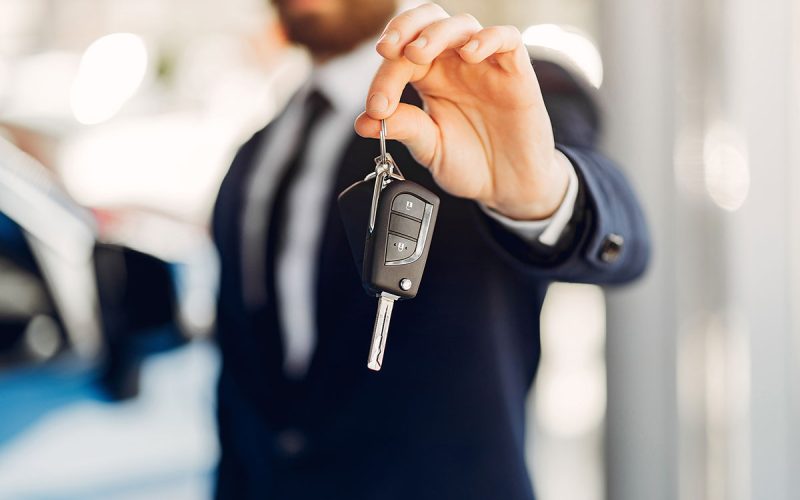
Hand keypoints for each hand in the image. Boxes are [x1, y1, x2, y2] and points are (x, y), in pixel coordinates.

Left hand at [354, 3, 570, 220]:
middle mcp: (454, 63)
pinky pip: (507, 38)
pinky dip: (488, 39)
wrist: (508, 185)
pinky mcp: (516, 72)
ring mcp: (486, 64)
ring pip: (461, 24)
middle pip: (427, 22)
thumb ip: (404, 129)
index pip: (400, 59)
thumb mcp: (430, 149)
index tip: (376, 108)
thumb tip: (363, 122)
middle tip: (387, 51)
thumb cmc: (471, 163)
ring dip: (436, 33)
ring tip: (418, 53)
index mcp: (428, 78)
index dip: (383, 77)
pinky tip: (470, 54)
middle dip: (403, 29)